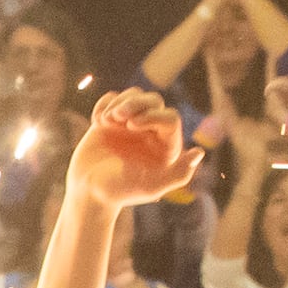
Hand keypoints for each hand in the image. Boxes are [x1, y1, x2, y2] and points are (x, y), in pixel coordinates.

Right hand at [74, 87, 202, 207]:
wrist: (88, 191)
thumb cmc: (120, 192)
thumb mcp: (150, 187)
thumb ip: (178, 174)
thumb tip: (199, 152)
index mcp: (166, 145)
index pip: (170, 118)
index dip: (153, 116)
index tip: (131, 125)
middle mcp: (151, 131)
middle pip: (153, 100)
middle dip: (135, 103)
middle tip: (117, 117)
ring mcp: (130, 123)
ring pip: (134, 95)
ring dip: (119, 102)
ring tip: (105, 121)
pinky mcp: (111, 119)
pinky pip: (112, 98)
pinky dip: (104, 104)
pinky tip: (97, 122)